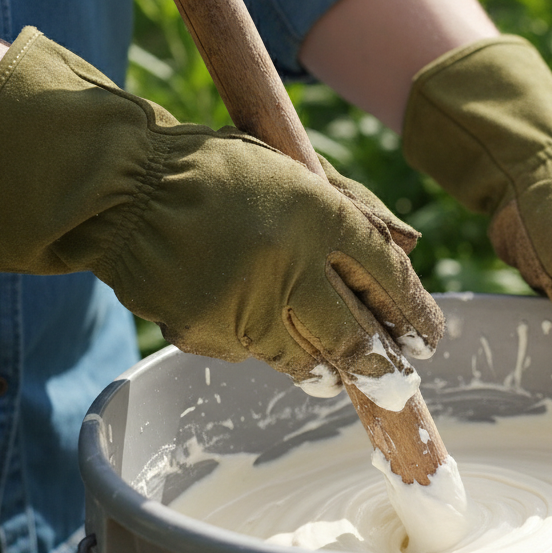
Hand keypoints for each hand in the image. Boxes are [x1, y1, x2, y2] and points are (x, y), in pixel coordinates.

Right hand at [0, 27, 441, 389]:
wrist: (121, 187)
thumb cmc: (216, 172)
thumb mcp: (292, 170)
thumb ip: (356, 206)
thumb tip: (412, 244)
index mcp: (316, 210)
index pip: (387, 271)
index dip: (416, 311)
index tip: (430, 339)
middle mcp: (288, 259)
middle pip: (354, 337)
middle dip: (381, 367)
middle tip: (395, 382)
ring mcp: (245, 300)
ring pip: (304, 359)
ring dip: (323, 368)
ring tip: (333, 371)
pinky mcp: (205, 330)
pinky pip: (248, 353)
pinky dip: (256, 344)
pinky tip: (242, 316)